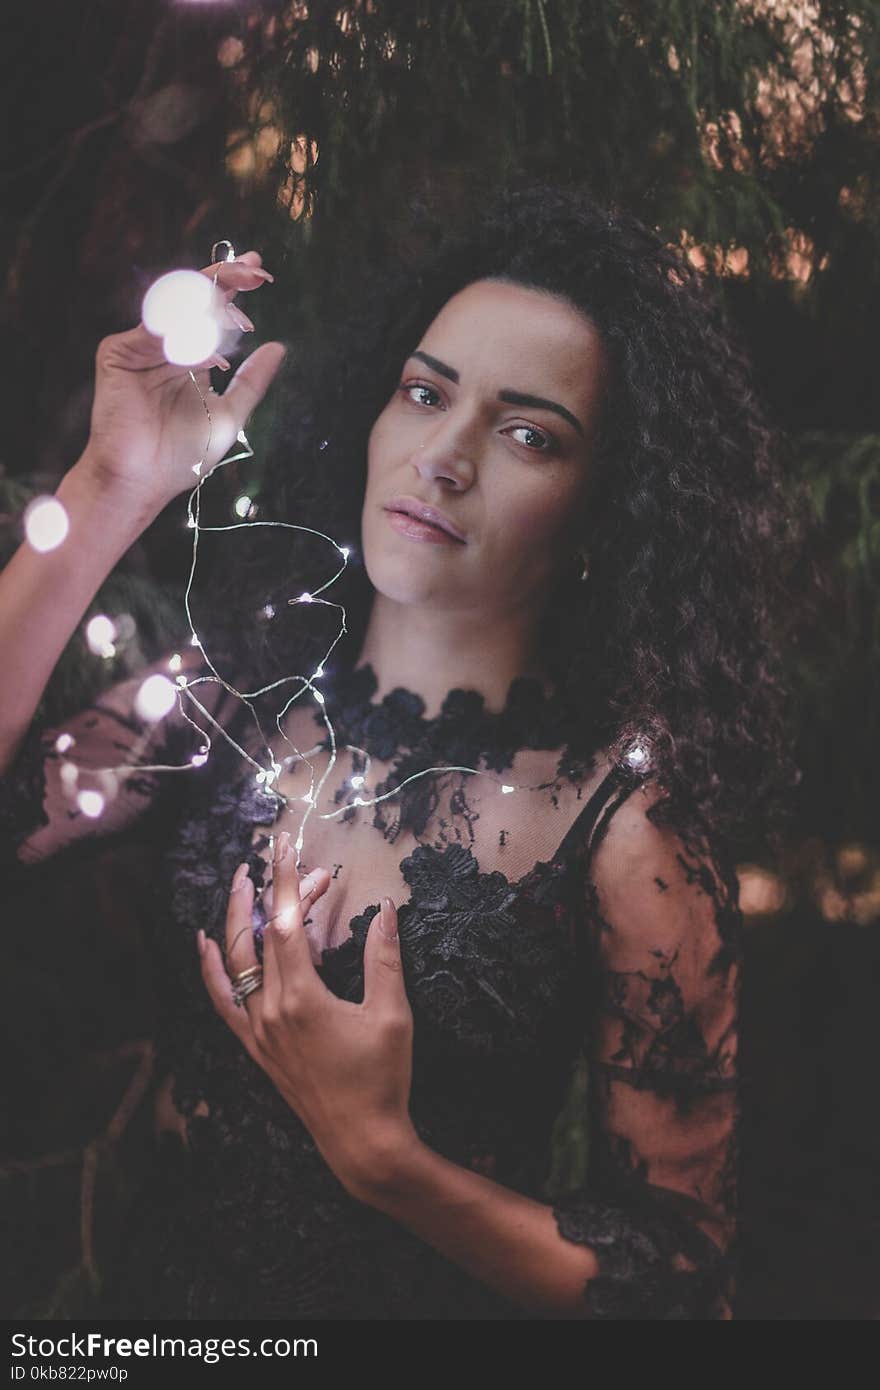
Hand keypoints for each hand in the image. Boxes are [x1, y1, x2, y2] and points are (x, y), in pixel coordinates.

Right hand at [81, 250, 285, 516]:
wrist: (145, 481)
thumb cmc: (182, 456)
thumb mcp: (230, 414)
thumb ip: (252, 381)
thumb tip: (279, 348)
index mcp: (191, 356)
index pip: (212, 312)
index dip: (234, 288)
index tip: (259, 270)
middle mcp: (165, 345)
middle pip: (195, 300)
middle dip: (227, 282)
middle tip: (255, 271)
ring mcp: (140, 346)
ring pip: (177, 310)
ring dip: (211, 309)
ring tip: (241, 319)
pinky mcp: (119, 352)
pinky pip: (155, 333)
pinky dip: (184, 338)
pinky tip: (211, 353)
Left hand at [198, 831, 419, 1194]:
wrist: (362, 1141)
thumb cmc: (381, 1078)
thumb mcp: (392, 1014)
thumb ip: (384, 958)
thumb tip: (386, 909)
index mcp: (301, 997)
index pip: (286, 922)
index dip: (287, 880)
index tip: (287, 846)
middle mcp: (270, 1009)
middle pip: (265, 934)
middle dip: (277, 891)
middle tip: (294, 862)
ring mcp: (257, 1029)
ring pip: (237, 961)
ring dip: (237, 917)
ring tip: (242, 881)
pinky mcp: (255, 1047)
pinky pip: (222, 1000)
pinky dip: (211, 968)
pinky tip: (206, 942)